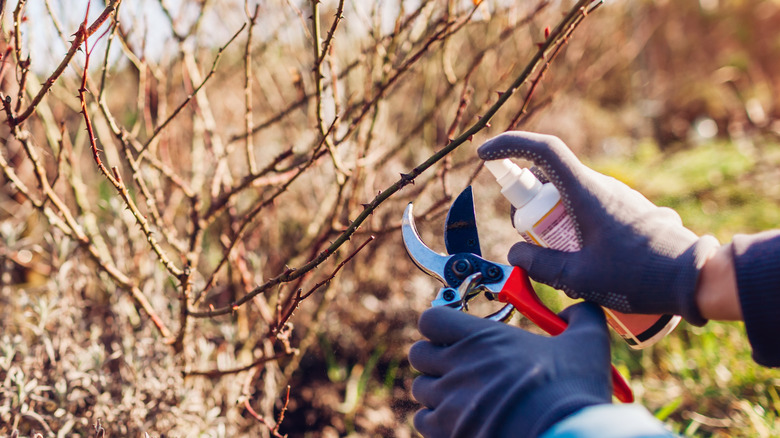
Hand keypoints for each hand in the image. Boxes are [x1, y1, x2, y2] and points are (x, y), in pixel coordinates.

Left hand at [408, 303, 611, 437]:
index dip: (439, 325)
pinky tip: (460, 420)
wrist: (566, 436)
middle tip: (457, 367)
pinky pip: (422, 421)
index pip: (431, 319)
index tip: (453, 334)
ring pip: (420, 388)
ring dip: (436, 391)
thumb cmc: (573, 391)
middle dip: (434, 358)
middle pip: (418, 353)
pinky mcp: (447, 431)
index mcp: (483, 338)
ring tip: (463, 397)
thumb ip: (582, 317)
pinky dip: (435, 421)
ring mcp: (449, 400)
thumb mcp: (587, 344)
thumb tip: (580, 308)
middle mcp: (458, 365)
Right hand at [478, 131, 719, 324]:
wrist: (694, 278)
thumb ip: (539, 265)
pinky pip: (589, 207)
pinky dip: (572, 224)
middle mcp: (601, 186)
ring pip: (569, 195)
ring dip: (551, 217)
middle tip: (524, 236)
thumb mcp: (578, 278)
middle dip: (527, 201)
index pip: (543, 151)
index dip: (509, 146)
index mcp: (585, 192)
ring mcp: (617, 196)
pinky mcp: (628, 210)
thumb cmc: (638, 276)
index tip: (485, 155)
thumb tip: (515, 254)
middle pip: (550, 177)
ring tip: (556, 258)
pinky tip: (582, 260)